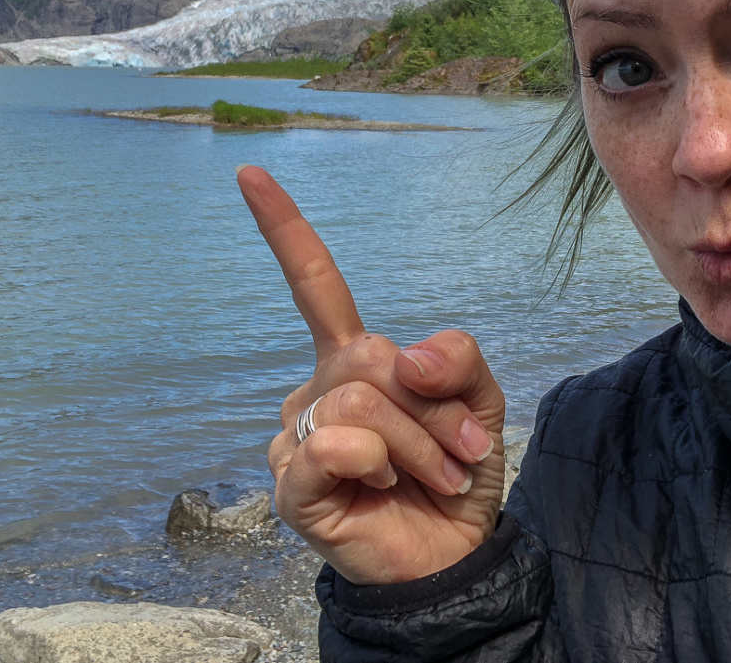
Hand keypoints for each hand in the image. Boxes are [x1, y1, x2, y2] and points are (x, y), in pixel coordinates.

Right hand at [237, 165, 505, 584]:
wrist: (453, 557)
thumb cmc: (455, 473)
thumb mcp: (479, 403)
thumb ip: (456, 360)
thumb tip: (403, 357)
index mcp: (353, 359)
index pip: (314, 285)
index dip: (285, 230)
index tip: (250, 173)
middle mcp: (315, 389)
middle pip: (370, 355)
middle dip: (434, 407)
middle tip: (460, 451)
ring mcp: (296, 437)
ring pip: (360, 402)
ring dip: (420, 444)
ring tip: (434, 476)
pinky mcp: (291, 484)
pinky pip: (334, 445)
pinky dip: (379, 465)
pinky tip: (380, 489)